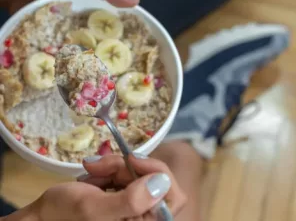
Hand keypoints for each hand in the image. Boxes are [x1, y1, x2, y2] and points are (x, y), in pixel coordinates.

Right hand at [6, 155, 185, 220]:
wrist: (44, 216)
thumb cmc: (63, 215)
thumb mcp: (93, 209)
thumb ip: (130, 200)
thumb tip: (162, 182)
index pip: (173, 197)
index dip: (157, 173)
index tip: (133, 159)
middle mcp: (143, 217)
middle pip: (152, 180)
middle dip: (126, 167)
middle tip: (100, 163)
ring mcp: (135, 207)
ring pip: (138, 173)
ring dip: (115, 166)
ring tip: (92, 169)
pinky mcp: (125, 197)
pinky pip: (127, 174)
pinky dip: (111, 169)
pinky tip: (94, 172)